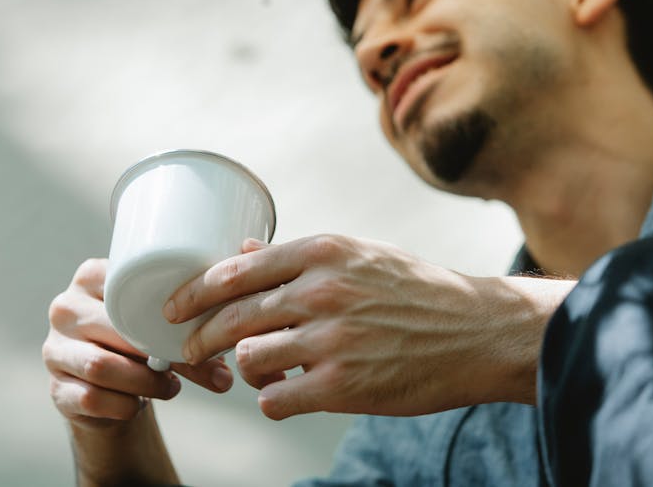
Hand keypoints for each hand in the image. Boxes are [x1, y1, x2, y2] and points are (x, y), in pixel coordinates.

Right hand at [43, 258, 234, 430]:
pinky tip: (138, 404)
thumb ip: (187, 320)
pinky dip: (124, 406)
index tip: (202, 335)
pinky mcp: (55, 388)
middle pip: (118, 331)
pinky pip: (92, 399)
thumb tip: (232, 351)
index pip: (129, 292)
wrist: (106, 383)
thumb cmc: (140, 340)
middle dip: (166, 356)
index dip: (170, 318)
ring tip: (171, 387)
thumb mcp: (155, 319)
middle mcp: (65, 308)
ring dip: (146, 382)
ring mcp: (54, 349)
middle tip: (201, 371)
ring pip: (102, 366)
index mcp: (91, 276)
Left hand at [164, 235, 571, 419]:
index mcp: (321, 252)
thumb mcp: (359, 255)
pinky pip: (276, 400)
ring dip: (244, 368)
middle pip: (231, 317)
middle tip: (188, 347)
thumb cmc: (416, 289)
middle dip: (199, 335)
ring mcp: (332, 339)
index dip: (192, 291)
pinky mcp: (344, 385)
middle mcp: (321, 291)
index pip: (233, 271)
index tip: (173, 305)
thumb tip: (242, 251)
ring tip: (257, 369)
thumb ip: (297, 258)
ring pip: (248, 359)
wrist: (480, 330)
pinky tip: (285, 394)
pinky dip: (273, 401)